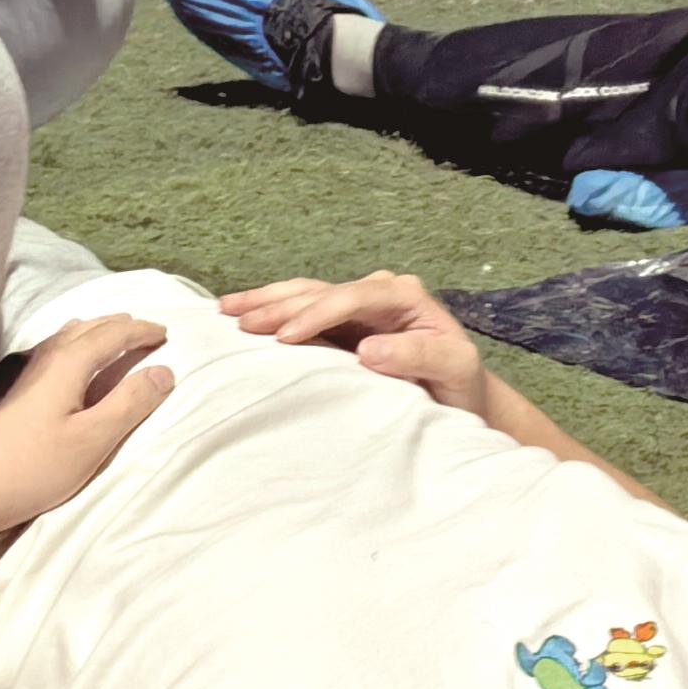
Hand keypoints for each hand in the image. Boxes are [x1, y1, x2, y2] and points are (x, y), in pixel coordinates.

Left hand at [0, 316, 172, 538]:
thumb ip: (130, 404)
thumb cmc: (30, 467)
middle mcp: (43, 361)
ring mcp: (21, 377)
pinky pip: (49, 353)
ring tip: (107, 336)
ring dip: (92, 333)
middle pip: (86, 329)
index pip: (112, 335)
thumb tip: (163, 371)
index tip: (165, 333)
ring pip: (63, 339)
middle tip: (142, 329)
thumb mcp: (92, 440)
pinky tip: (61, 365)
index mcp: (68, 364)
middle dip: (118, 325)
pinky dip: (70, 346)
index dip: (140, 331)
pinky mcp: (6, 396)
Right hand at [222, 272, 485, 411]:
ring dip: (266, 301)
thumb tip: (368, 349)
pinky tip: (243, 313)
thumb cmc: (459, 385)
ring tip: (226, 310)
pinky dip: (273, 310)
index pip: (353, 297)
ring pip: (305, 294)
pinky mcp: (343, 323)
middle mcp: (379, 293)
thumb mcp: (453, 369)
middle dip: (279, 304)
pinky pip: (303, 309)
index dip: (318, 314)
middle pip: (321, 291)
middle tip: (239, 321)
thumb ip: (417, 357)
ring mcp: (358, 306)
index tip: (286, 337)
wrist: (461, 397)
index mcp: (405, 297)